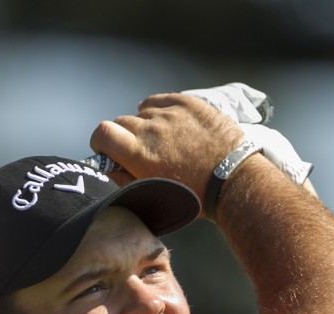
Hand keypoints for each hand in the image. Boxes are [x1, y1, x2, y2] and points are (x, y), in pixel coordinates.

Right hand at [89, 93, 242, 198]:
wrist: (233, 180)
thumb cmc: (194, 193)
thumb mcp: (152, 193)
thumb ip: (124, 179)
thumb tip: (109, 168)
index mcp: (138, 153)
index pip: (102, 132)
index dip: (100, 141)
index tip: (108, 149)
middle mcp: (151, 129)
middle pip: (121, 121)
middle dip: (124, 135)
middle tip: (140, 149)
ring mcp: (171, 113)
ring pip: (143, 112)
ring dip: (146, 124)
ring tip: (163, 140)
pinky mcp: (188, 103)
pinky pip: (161, 100)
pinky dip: (159, 109)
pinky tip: (167, 121)